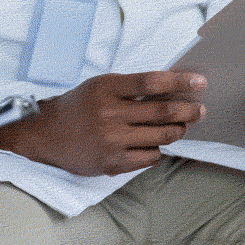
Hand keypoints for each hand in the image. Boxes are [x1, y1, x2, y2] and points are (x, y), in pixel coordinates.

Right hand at [0, 71, 206, 175]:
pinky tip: (158, 145)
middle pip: (162, 112)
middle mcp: (109, 114)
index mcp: (107, 89)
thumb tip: (176, 84)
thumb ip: (135, 86)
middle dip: (189, 111)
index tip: (201, 82)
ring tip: (181, 126)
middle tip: (201, 110)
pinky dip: (159, 151)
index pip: (152, 82)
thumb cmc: (80, 106)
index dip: (180, 81)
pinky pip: (149, 158)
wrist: (43, 135)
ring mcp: (110, 141)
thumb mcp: (103, 86)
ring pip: (161, 137)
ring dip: (178, 131)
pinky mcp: (111, 163)